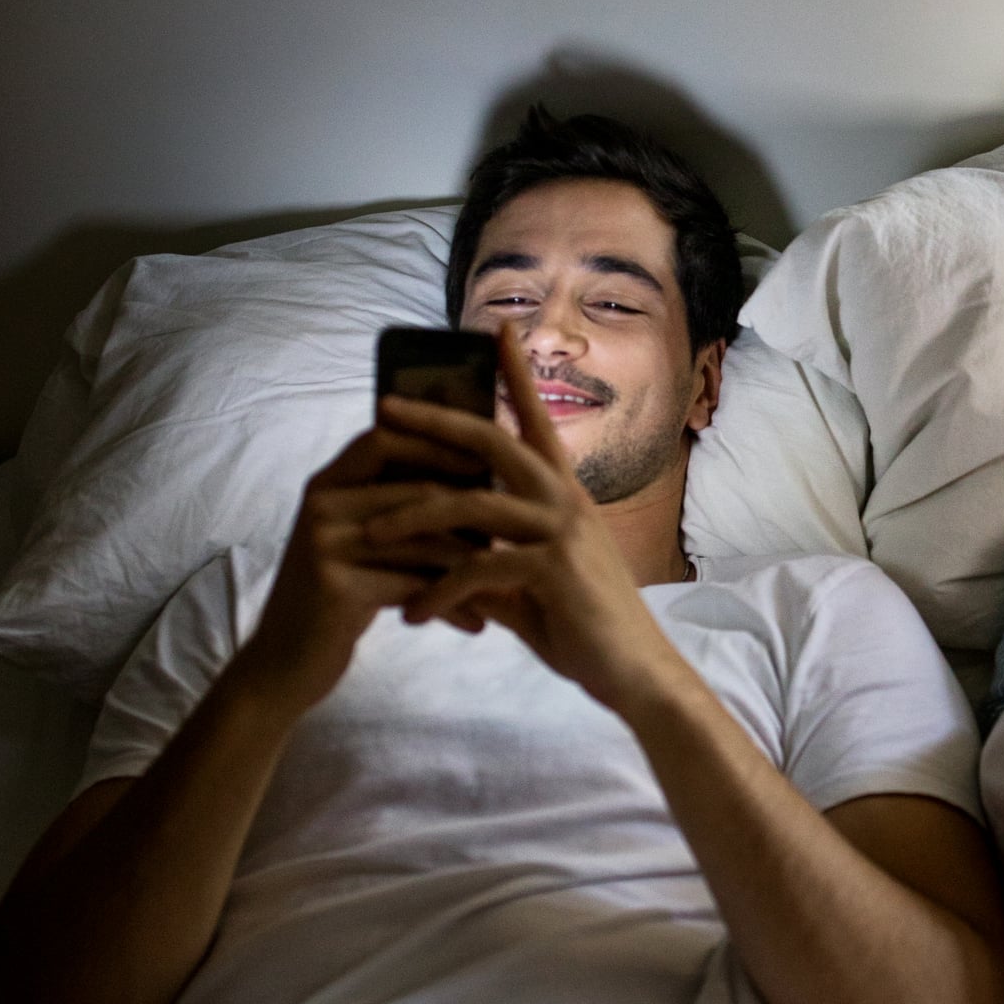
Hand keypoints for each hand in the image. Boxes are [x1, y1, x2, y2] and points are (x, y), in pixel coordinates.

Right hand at [234, 419, 487, 717]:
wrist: (283, 666)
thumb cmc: (337, 601)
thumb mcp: (360, 546)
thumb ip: (396, 509)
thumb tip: (477, 474)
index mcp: (327, 484)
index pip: (384, 439)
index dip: (437, 444)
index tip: (487, 463)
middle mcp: (320, 504)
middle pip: (417, 492)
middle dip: (473, 517)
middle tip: (515, 536)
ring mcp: (323, 543)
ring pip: (422, 541)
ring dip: (471, 567)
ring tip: (507, 588)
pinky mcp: (333, 586)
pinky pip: (413, 584)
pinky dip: (451, 605)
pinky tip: (476, 625)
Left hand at [364, 332, 681, 714]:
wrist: (634, 673)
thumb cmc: (586, 627)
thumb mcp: (532, 585)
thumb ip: (492, 562)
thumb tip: (446, 562)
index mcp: (563, 494)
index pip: (534, 420)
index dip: (516, 373)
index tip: (497, 330)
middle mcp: (565, 500)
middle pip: (493, 440)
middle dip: (436, 421)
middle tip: (385, 408)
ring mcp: (561, 532)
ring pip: (473, 504)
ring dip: (414, 518)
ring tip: (369, 534)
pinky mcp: (553, 571)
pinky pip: (478, 570)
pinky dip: (437, 592)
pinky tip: (410, 615)